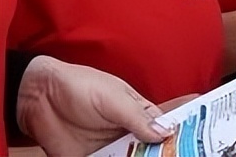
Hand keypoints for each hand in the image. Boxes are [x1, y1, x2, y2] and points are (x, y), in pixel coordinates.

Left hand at [16, 56, 169, 156]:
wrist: (39, 97)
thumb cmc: (81, 86)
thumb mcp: (114, 99)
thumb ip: (138, 117)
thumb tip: (166, 132)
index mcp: (139, 112)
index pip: (165, 126)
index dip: (179, 134)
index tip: (196, 142)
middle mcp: (127, 133)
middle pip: (151, 150)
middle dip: (163, 152)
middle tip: (178, 155)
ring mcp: (108, 150)